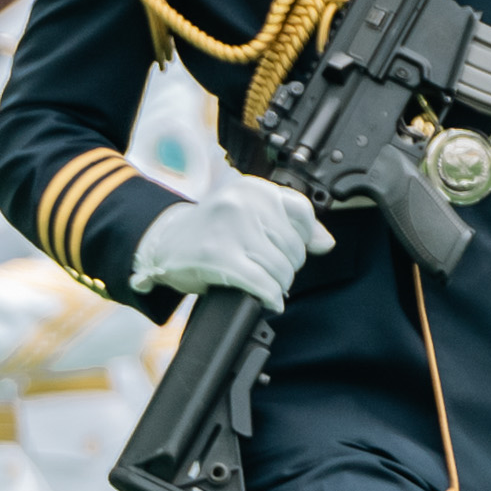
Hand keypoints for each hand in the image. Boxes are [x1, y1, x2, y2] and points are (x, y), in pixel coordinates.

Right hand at [130, 179, 330, 309]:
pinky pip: (262, 283)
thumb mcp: (250, 214)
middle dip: (289, 266)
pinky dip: (271, 297)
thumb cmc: (210, 229)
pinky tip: (268, 301)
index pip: (302, 212)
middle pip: (293, 245)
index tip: (292, 249)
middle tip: (273, 272)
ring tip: (268, 285)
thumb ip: (288, 224)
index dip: (304, 238)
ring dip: (279, 284)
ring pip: (280, 267)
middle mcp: (243, 204)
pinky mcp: (219, 257)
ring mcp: (230, 230)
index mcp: (254, 189)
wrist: (163, 241)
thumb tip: (326, 243)